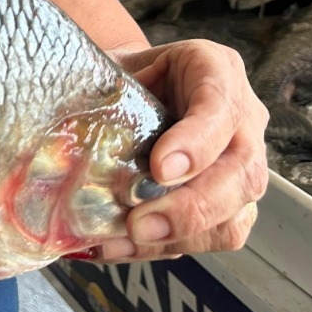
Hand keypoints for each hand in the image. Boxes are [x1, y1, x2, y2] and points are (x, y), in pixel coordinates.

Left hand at [94, 40, 268, 262]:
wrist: (141, 85)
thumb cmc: (130, 73)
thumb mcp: (118, 63)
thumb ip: (104, 86)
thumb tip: (68, 125)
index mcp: (217, 70)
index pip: (220, 107)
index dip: (195, 144)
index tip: (159, 169)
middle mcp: (243, 121)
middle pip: (241, 174)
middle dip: (191, 207)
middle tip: (139, 223)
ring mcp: (241, 166)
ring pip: (234, 216)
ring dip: (179, 237)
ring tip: (126, 239)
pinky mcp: (230, 206)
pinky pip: (211, 238)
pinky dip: (165, 248)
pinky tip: (121, 245)